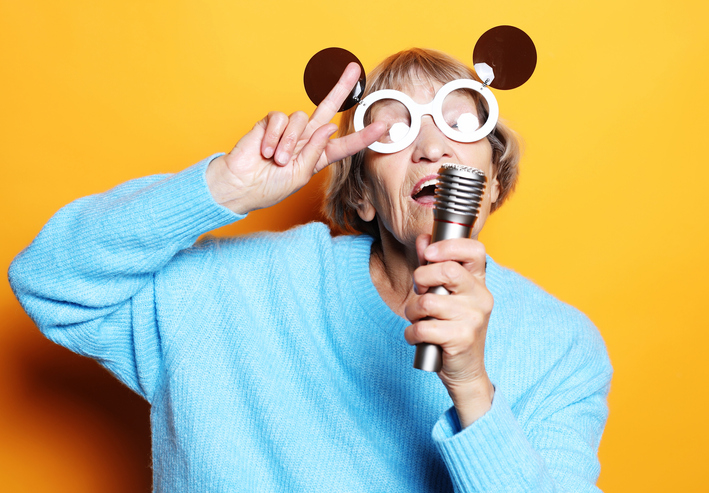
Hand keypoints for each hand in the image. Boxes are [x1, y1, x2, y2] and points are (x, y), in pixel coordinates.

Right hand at [206, 63, 385, 214]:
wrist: (240, 186)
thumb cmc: (269, 186)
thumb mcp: (300, 176)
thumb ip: (316, 152)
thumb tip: (329, 126)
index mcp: (317, 156)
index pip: (344, 144)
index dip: (363, 136)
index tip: (383, 127)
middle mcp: (306, 139)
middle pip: (326, 108)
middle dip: (340, 88)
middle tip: (354, 70)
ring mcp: (289, 130)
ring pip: (301, 119)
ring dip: (290, 143)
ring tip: (278, 160)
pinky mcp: (271, 123)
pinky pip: (280, 119)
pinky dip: (275, 137)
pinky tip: (266, 151)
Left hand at [404, 234, 494, 427]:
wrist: (466, 371)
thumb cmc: (452, 328)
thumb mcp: (446, 295)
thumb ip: (433, 266)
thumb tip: (423, 238)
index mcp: (479, 282)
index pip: (475, 250)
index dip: (448, 246)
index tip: (428, 253)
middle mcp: (481, 297)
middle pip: (448, 271)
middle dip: (421, 277)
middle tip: (418, 289)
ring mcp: (474, 318)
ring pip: (428, 302)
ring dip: (412, 312)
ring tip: (418, 319)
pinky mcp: (462, 338)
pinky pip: (424, 328)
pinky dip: (412, 333)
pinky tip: (417, 337)